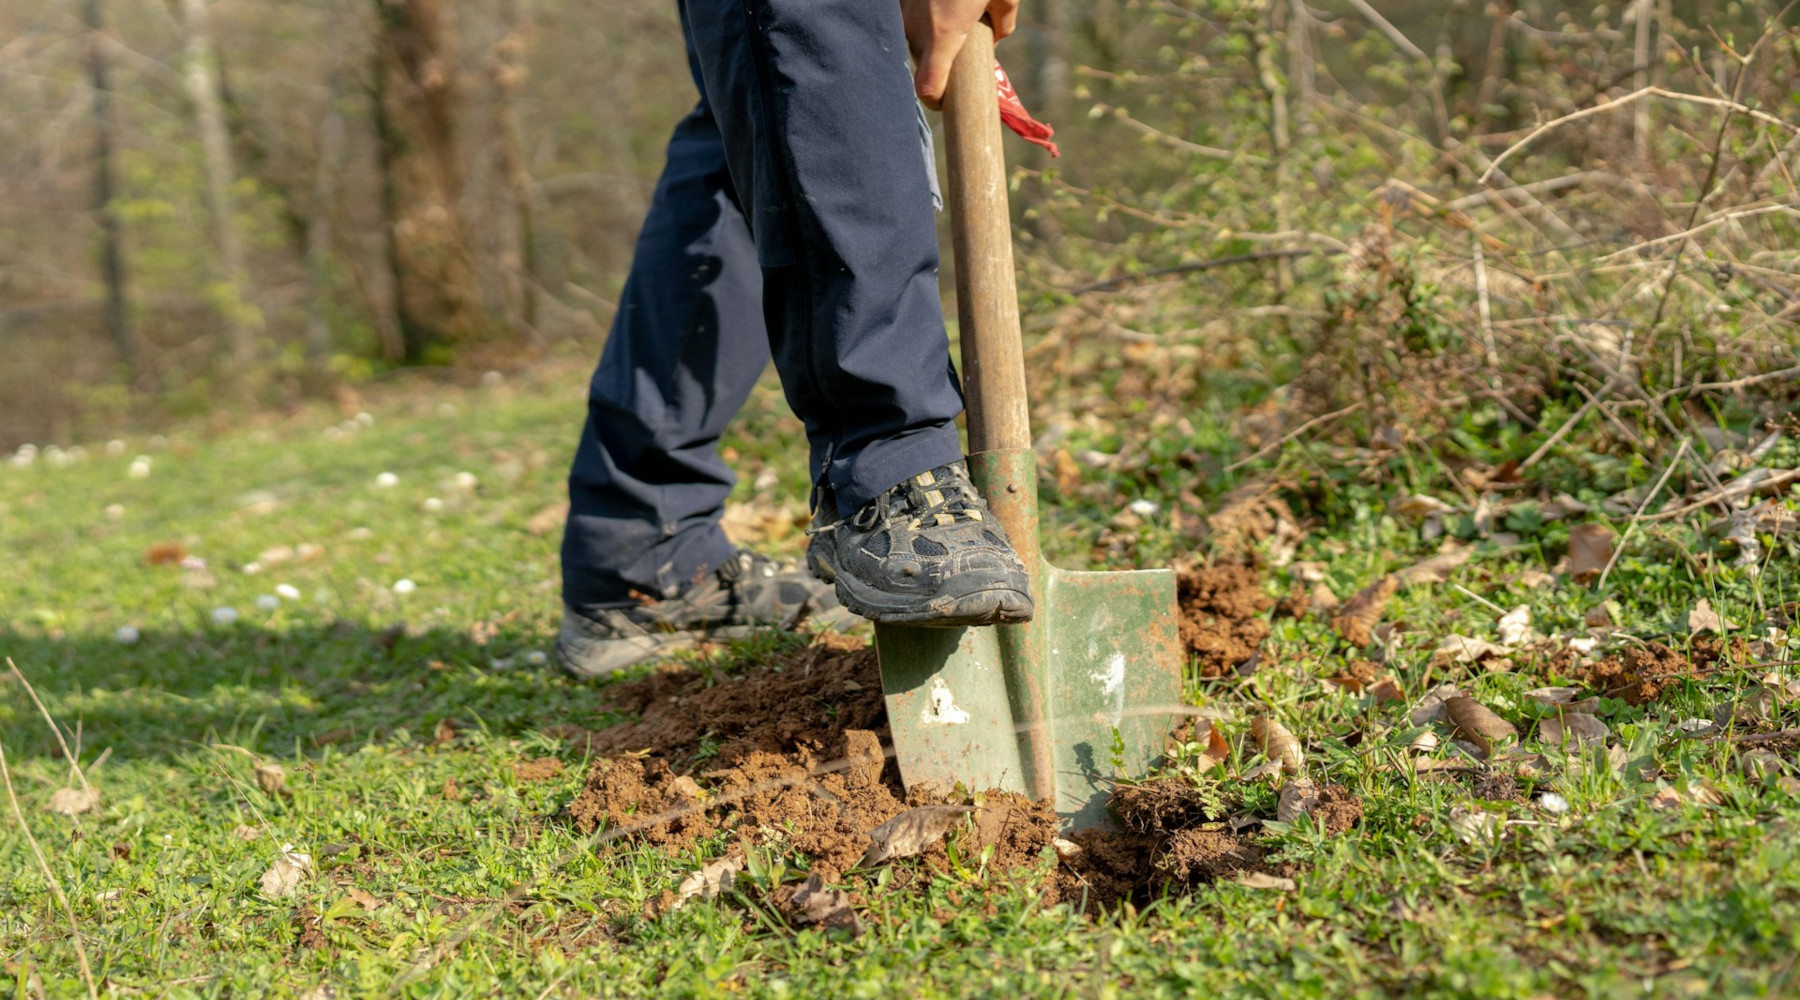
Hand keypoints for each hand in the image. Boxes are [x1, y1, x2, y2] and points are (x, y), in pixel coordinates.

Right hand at [900, 0, 1019, 109]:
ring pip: (913, 41)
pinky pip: (908, 21)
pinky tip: (937, 6)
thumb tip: (996, 37)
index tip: (946, 103)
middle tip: (961, 52)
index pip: (927, 88)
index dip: (936, 102)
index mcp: (942, 34)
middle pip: (922, 64)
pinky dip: (921, 20)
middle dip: (940, 64)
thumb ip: (1003, 21)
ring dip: (929, 41)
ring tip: (951, 21)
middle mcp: (917, 27)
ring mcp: (903, 12)